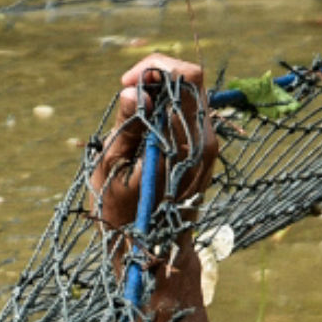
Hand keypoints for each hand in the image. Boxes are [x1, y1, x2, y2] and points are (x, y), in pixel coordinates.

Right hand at [88, 54, 218, 240]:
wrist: (155, 253)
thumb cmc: (125, 217)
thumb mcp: (113, 170)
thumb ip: (127, 127)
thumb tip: (135, 89)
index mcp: (186, 143)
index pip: (187, 78)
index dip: (154, 68)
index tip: (124, 84)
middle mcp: (205, 140)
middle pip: (193, 79)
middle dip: (157, 76)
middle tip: (126, 94)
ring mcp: (208, 146)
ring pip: (192, 94)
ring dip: (161, 92)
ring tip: (132, 113)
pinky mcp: (204, 152)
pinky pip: (189, 113)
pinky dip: (166, 108)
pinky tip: (144, 127)